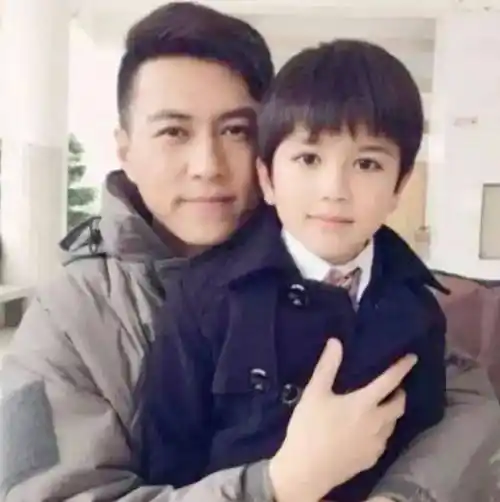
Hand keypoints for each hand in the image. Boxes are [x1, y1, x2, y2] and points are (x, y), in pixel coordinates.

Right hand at [269, 339, 416, 501]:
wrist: (306, 471)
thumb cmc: (309, 428)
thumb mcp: (314, 393)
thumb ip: (327, 366)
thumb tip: (336, 341)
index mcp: (364, 404)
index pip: (390, 381)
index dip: (402, 368)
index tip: (412, 358)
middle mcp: (377, 423)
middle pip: (398, 405)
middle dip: (399, 393)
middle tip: (393, 387)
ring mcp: (376, 444)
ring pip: (393, 424)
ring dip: (391, 412)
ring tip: (380, 407)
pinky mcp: (371, 459)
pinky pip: (383, 441)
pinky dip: (382, 430)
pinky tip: (369, 431)